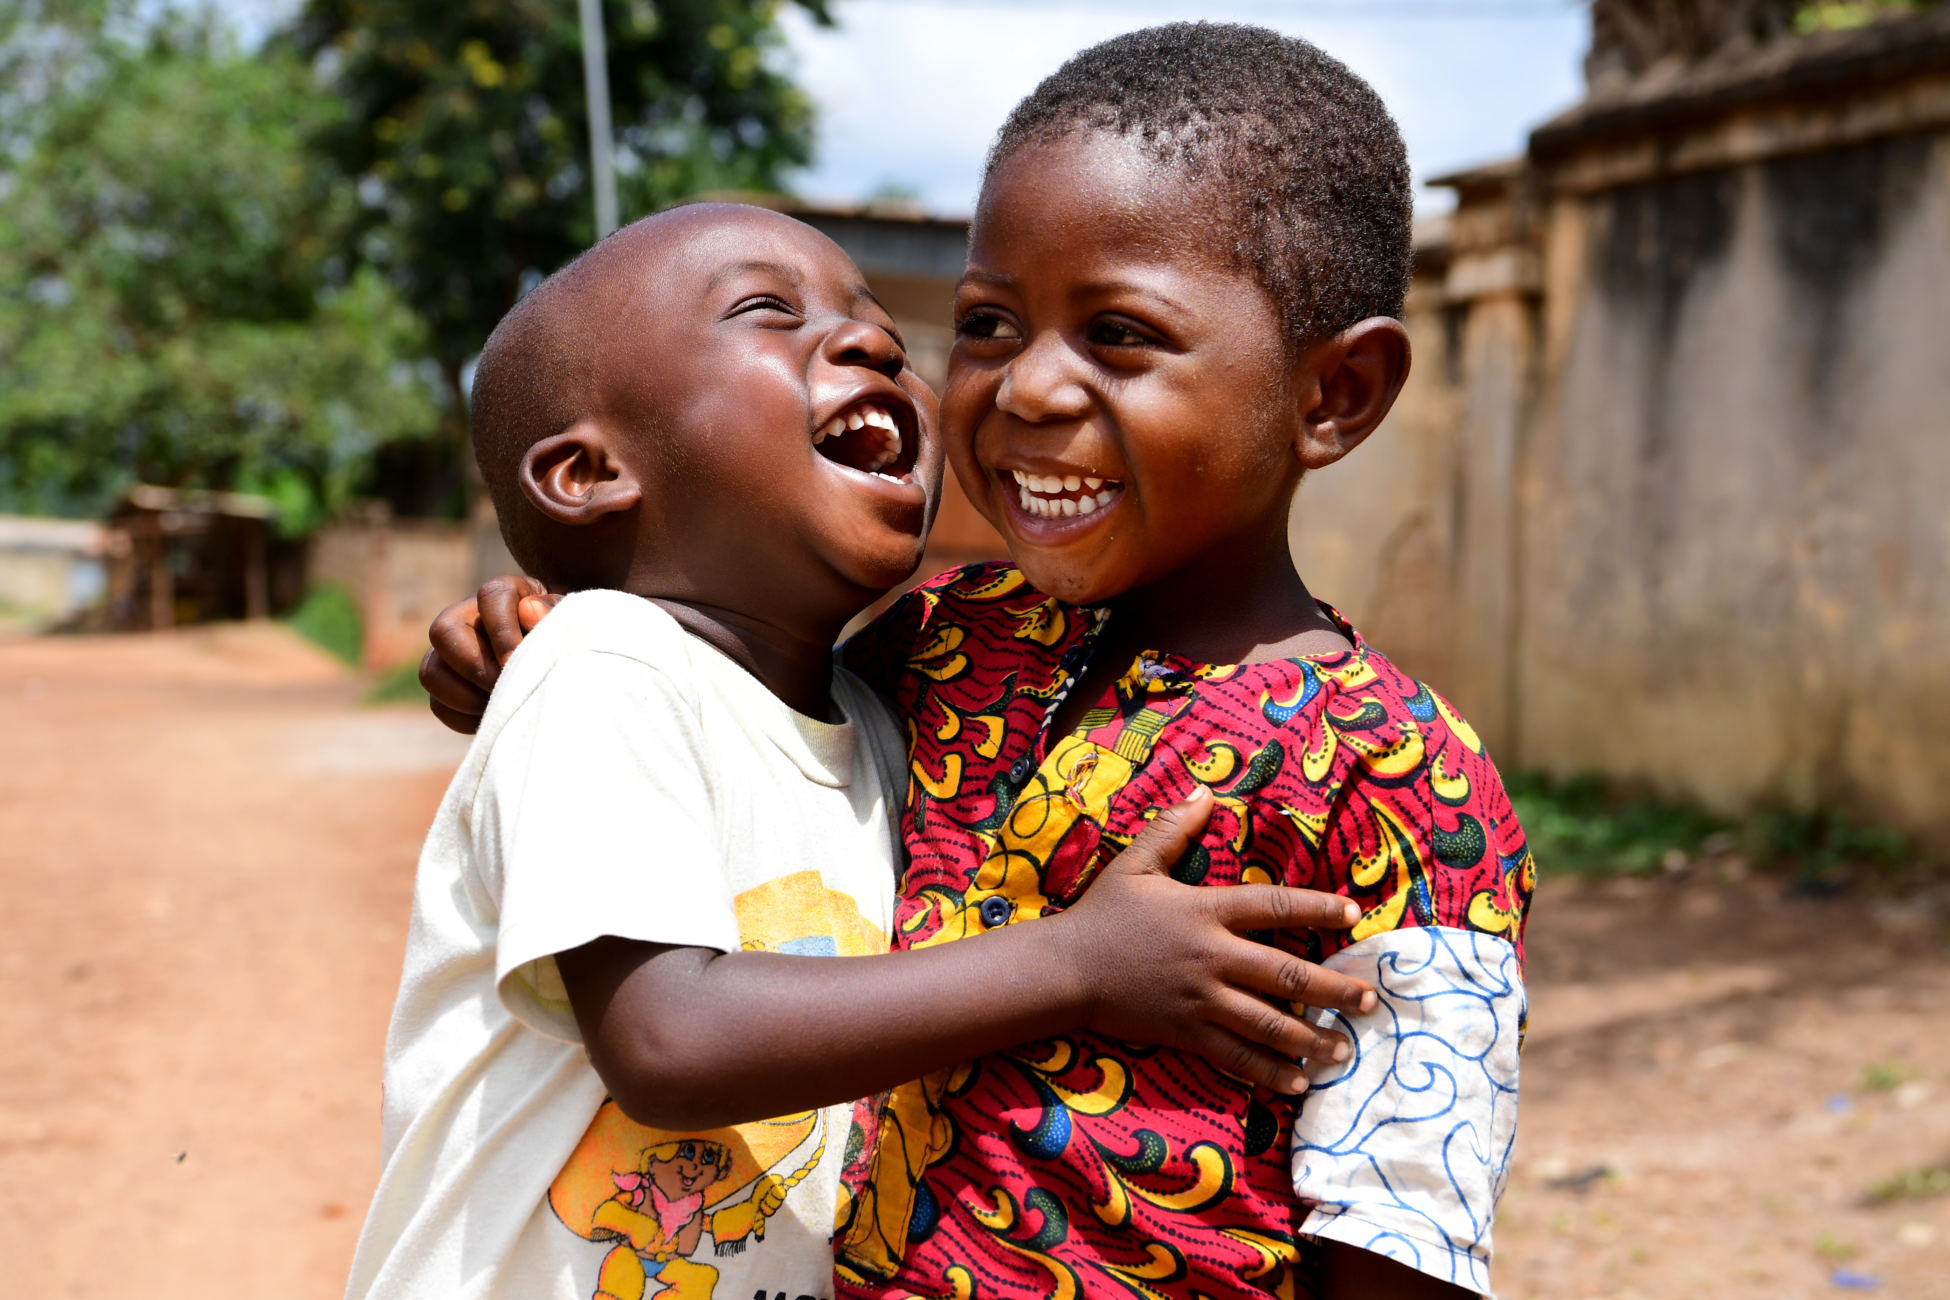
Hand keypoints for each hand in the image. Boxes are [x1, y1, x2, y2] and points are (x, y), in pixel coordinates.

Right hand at [418, 574, 558, 732]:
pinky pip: (439, 705)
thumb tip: (528, 612)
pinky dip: (465, 718)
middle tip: (507, 688)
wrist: (567, 663)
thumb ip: (555, 614)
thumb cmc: (572, 637)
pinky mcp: (451, 686)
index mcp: (507, 593)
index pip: (491, 597)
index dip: (503, 632)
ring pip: (432, 673)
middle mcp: (470, 617)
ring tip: (504, 704)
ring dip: (466, 697)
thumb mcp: (573, 621)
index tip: (518, 663)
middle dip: (475, 668)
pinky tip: (498, 715)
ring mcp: (453, 653)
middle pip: (443, 632)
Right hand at [1050, 787, 1374, 1093]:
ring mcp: (1202, 1001)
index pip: (1275, 905)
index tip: (1353, 914)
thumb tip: (1205, 792)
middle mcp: (1213, 958)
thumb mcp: (1135, 863)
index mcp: (1206, 912)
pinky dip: (1270, 1073)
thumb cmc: (1103, 914)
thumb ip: (1172, 828)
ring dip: (1312, 1039)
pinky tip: (1298, 1084)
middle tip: (1369, 1000)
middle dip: (1334, 990)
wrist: (1066, 971)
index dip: (1318, 907)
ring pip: (1269, 1024)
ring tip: (1345, 1050)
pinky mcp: (1187, 1033)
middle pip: (1286, 975)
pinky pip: (1237, 1057)